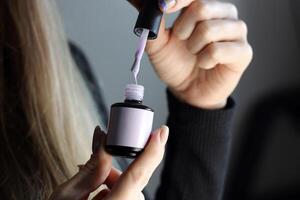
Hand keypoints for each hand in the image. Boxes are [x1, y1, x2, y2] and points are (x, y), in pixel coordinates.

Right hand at [50, 125, 168, 199]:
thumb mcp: (66, 197)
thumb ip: (90, 170)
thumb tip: (104, 141)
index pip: (137, 174)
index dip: (152, 151)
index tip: (162, 132)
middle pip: (132, 182)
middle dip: (116, 171)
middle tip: (94, 162)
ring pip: (128, 191)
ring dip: (111, 185)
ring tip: (86, 190)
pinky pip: (124, 199)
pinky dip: (112, 194)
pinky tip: (93, 197)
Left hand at [129, 0, 252, 108]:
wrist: (187, 90)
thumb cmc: (176, 64)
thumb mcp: (158, 43)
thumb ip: (153, 22)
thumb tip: (139, 1)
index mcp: (205, 8)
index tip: (162, 7)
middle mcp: (224, 14)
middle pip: (201, 7)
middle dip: (182, 29)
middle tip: (181, 41)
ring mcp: (236, 32)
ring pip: (209, 29)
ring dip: (193, 47)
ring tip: (194, 55)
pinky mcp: (243, 52)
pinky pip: (217, 51)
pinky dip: (204, 61)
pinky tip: (205, 64)